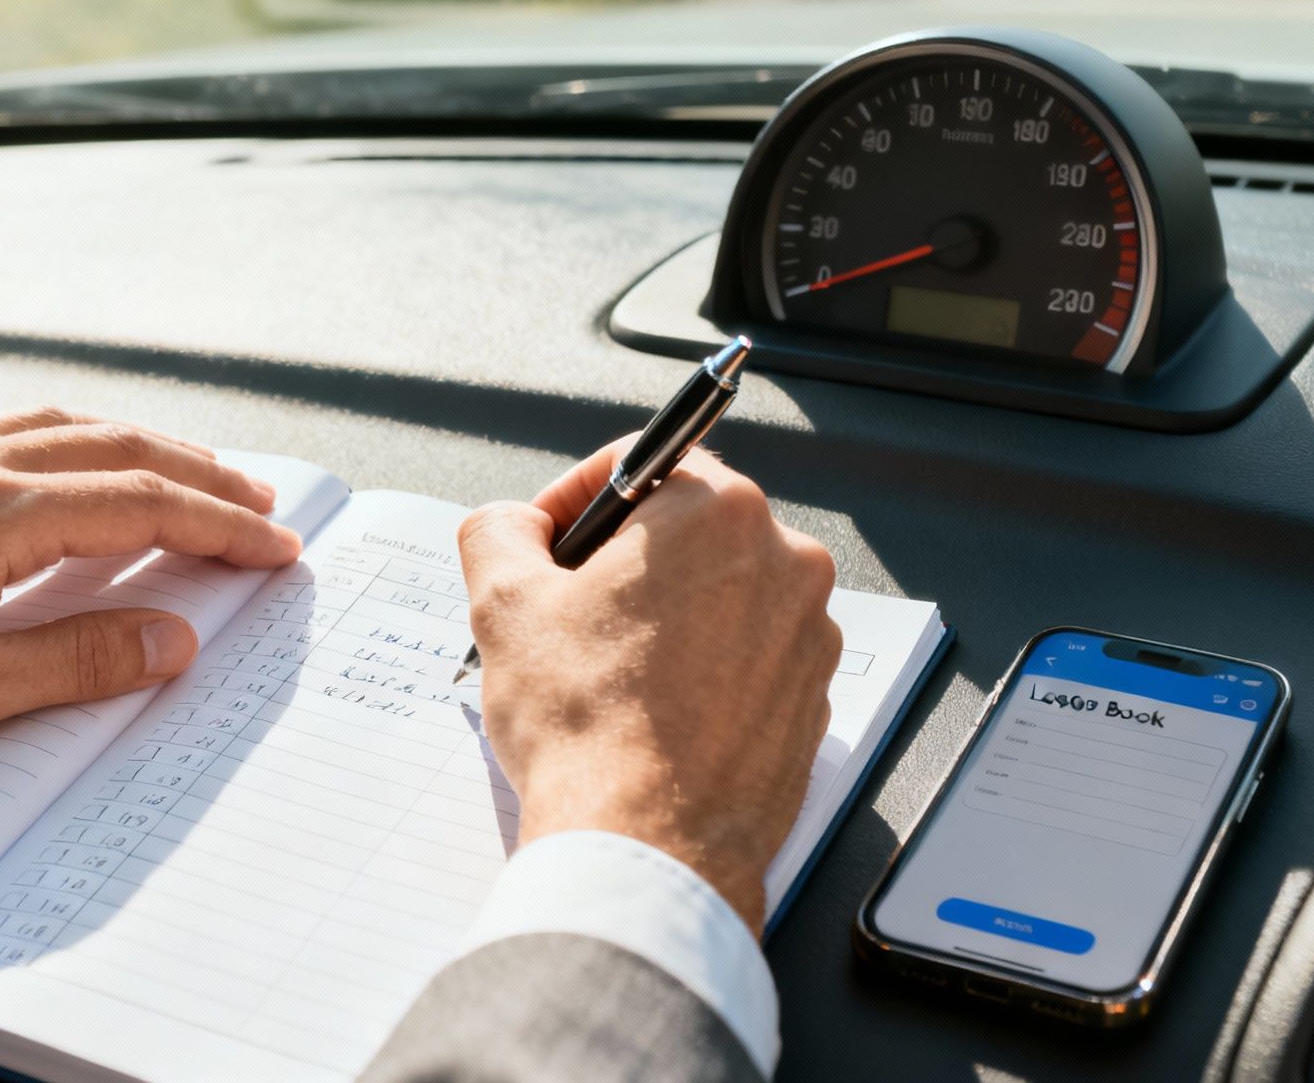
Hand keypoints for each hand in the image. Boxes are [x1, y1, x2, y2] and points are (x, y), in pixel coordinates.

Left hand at [0, 409, 301, 769]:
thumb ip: (77, 660)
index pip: (143, 506)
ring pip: (63, 425)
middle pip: (117, 450)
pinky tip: (74, 460)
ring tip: (190, 475)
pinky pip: (8, 425)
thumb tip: (173, 638)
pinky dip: (73, 436)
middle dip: (202, 476)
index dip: (222, 526)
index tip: (276, 546)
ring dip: (141, 448)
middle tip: (262, 504)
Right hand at [457, 442, 841, 926]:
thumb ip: (500, 530)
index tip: (547, 545)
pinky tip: (652, 715)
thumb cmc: (585, 726)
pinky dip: (703, 671)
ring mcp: (808, 635)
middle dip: (623, 564)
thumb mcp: (504, 603)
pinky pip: (748, 659)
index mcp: (716, 512)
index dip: (575, 500)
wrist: (647, 848)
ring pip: (720, 596)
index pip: (641, 465)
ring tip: (608, 676)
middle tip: (568, 618)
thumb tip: (513, 524)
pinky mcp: (812, 700)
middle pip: (686, 533)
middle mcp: (784, 561)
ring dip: (664, 619)